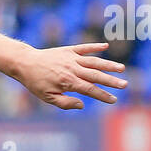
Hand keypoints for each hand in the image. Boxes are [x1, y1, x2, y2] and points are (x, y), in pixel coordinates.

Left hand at [10, 42, 126, 109]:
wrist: (25, 63)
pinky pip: (84, 48)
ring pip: (93, 61)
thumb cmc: (36, 82)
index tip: (114, 99)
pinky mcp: (68, 50)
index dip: (103, 95)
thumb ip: (65, 103)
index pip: (90, 90)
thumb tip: (82, 105)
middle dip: (111, 81)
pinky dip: (94, 46)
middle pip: (96, 75)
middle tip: (125, 85)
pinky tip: (105, 45)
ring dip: (108, 64)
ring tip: (121, 68)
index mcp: (68, 82)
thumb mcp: (47, 97)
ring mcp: (71, 58)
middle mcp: (72, 69)